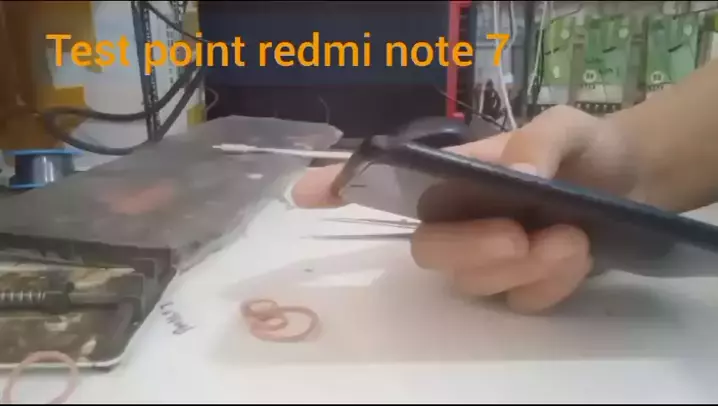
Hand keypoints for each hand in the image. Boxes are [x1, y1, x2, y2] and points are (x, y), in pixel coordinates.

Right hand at [291, 106, 639, 312]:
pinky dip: (550, 284)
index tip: (304, 195)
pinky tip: (578, 257)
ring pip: (473, 282)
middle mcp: (459, 222)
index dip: (341, 185)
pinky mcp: (519, 289)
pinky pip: (518, 301)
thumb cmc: (584, 147)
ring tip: (572, 239)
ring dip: (521, 266)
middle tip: (517, 233)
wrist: (634, 183)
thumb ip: (541, 142)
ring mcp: (487, 261)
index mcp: (455, 177)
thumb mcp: (566, 125)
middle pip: (428, 251)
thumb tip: (516, 180)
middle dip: (469, 249)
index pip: (388, 181)